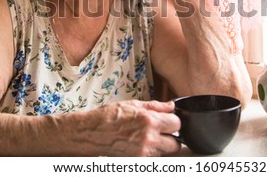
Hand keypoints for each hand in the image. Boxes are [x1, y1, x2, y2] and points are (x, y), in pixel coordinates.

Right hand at [63, 100, 180, 155]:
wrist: (90, 133)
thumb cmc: (108, 117)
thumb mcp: (133, 104)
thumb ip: (155, 106)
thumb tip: (170, 106)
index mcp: (149, 121)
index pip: (177, 124)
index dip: (173, 121)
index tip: (168, 120)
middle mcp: (148, 138)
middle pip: (176, 143)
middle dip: (171, 136)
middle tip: (162, 130)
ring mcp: (143, 152)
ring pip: (165, 152)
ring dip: (162, 145)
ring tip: (148, 136)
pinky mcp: (138, 161)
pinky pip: (153, 158)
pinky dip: (151, 152)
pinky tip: (141, 143)